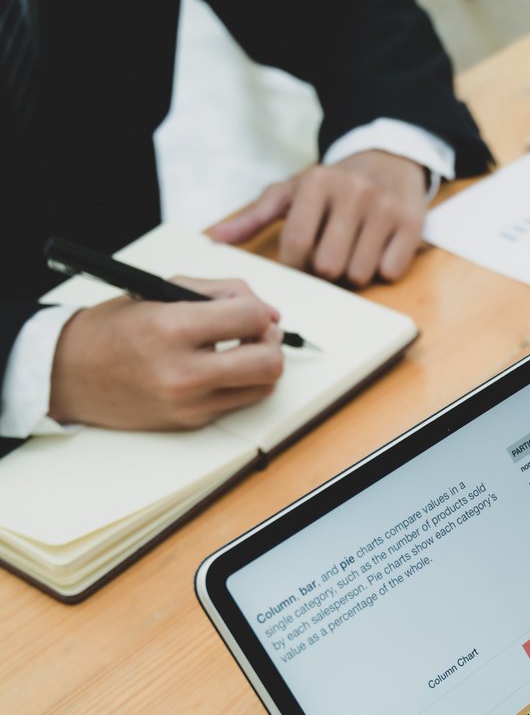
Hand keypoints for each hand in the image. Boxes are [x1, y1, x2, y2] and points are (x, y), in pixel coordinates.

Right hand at [49, 278, 283, 430]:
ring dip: (262, 366)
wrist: (71, 374)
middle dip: (272, 342)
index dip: (261, 310)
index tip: (253, 310)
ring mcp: (189, 403)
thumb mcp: (159, 292)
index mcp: (172, 328)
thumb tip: (268, 312)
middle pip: (269, 363)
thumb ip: (218, 294)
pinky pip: (238, 402)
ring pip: (263, 388)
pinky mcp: (191, 422)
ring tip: (240, 350)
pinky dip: (239, 383)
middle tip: (258, 333)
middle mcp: (183, 372)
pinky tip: (219, 369)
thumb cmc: (114, 328)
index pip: (251, 318)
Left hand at [209, 151, 428, 285]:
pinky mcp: (411, 223)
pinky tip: (378, 249)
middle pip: (328, 266)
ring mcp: (384, 207)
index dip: (296, 265)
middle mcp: (352, 191)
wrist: (389, 159)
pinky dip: (382, 269)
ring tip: (353, 251)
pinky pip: (390, 272)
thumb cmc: (333, 185)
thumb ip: (254, 217)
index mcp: (317, 182)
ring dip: (353, 273)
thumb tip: (215, 240)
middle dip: (326, 270)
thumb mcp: (292, 191)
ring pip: (358, 274)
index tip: (302, 260)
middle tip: (330, 255)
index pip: (297, 246)